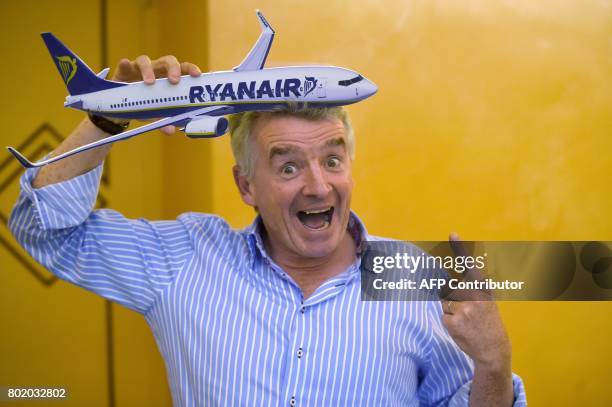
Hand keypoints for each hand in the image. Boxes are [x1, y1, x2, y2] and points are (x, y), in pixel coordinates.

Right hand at [110, 55, 201, 133]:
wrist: (121, 106)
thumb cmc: (144, 106)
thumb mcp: (155, 115)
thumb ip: (163, 121)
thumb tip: (172, 130)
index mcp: (169, 78)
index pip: (183, 69)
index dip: (191, 69)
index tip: (197, 75)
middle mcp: (157, 69)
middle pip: (168, 61)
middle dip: (173, 68)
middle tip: (174, 81)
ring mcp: (140, 68)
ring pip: (146, 61)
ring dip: (148, 70)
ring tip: (149, 83)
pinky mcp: (124, 70)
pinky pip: (125, 64)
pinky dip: (125, 63)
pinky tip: (125, 64)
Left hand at [440, 234, 510, 370]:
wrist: (493, 349)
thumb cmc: (488, 321)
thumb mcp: (487, 301)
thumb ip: (474, 287)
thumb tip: (454, 277)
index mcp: (483, 289)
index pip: (469, 265)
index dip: (460, 249)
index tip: (452, 234)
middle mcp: (474, 296)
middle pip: (449, 288)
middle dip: (453, 298)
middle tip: (468, 311)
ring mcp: (463, 309)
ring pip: (445, 302)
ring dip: (451, 310)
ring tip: (466, 320)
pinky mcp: (453, 322)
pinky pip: (444, 315)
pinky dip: (450, 321)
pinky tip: (462, 328)